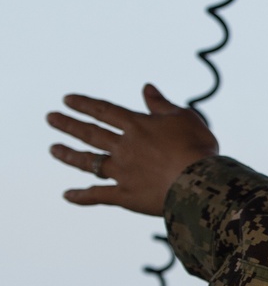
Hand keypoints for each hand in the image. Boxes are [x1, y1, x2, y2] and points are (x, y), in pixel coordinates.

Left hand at [48, 84, 218, 215]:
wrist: (200, 182)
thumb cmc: (198, 147)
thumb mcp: (184, 118)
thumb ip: (162, 105)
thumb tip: (146, 88)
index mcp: (138, 126)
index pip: (105, 111)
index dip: (85, 104)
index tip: (67, 99)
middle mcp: (124, 147)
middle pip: (90, 133)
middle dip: (68, 124)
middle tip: (50, 118)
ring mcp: (122, 172)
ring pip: (89, 161)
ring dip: (69, 155)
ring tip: (53, 149)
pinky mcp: (126, 196)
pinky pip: (98, 195)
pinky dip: (82, 196)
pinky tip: (67, 195)